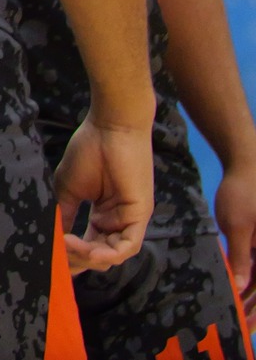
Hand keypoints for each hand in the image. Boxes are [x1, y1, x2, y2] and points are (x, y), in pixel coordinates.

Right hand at [53, 117, 154, 270]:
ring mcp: (130, 221)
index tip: (51, 262)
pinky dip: (108, 254)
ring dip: (88, 257)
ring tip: (67, 247)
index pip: (88, 246)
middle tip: (56, 257)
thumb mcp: (68, 188)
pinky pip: (127, 246)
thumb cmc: (89, 151)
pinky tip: (88, 250)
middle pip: (99, 255)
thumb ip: (63, 214)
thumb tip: (51, 239)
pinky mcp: (140, 216)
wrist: (110, 128)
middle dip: (77, 260)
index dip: (71, 257)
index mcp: (103, 217)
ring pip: (112, 255)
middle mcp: (117, 222)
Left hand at [215, 159, 255, 316]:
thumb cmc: (243, 193)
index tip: (247, 327)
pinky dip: (249, 278)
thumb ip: (240, 259)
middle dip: (254, 306)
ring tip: (237, 312)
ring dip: (252, 295)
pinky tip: (238, 289)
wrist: (248, 164)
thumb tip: (240, 287)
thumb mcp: (237, 227)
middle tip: (239, 324)